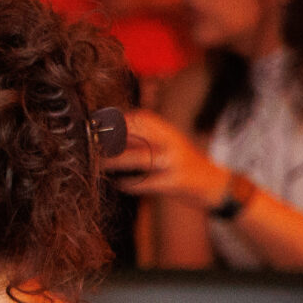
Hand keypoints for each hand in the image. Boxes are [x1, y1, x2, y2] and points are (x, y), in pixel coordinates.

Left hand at [103, 108, 228, 206]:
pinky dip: (131, 184)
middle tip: (90, 143)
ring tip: (98, 164)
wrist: (212, 182)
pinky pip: (149, 182)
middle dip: (113, 137)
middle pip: (140, 134)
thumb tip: (105, 133)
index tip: (97, 123)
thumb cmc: (180, 161)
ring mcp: (175, 162)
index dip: (118, 119)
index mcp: (168, 130)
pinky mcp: (176, 182)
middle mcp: (172, 142)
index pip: (141, 118)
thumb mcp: (166, 142)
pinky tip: (118, 184)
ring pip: (142, 158)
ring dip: (117, 161)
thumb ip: (141, 137)